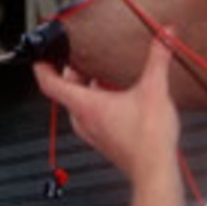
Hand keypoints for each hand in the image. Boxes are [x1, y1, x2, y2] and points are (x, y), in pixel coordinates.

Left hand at [33, 33, 181, 187]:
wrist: (155, 170)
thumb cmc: (148, 140)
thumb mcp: (154, 89)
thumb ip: (159, 58)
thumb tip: (165, 35)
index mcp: (86, 105)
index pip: (50, 84)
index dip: (42, 66)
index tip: (41, 55)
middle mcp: (84, 120)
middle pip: (66, 90)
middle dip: (73, 70)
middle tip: (81, 54)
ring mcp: (92, 131)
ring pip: (79, 103)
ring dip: (87, 86)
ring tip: (102, 71)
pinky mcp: (103, 139)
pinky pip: (91, 114)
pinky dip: (97, 100)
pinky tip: (117, 93)